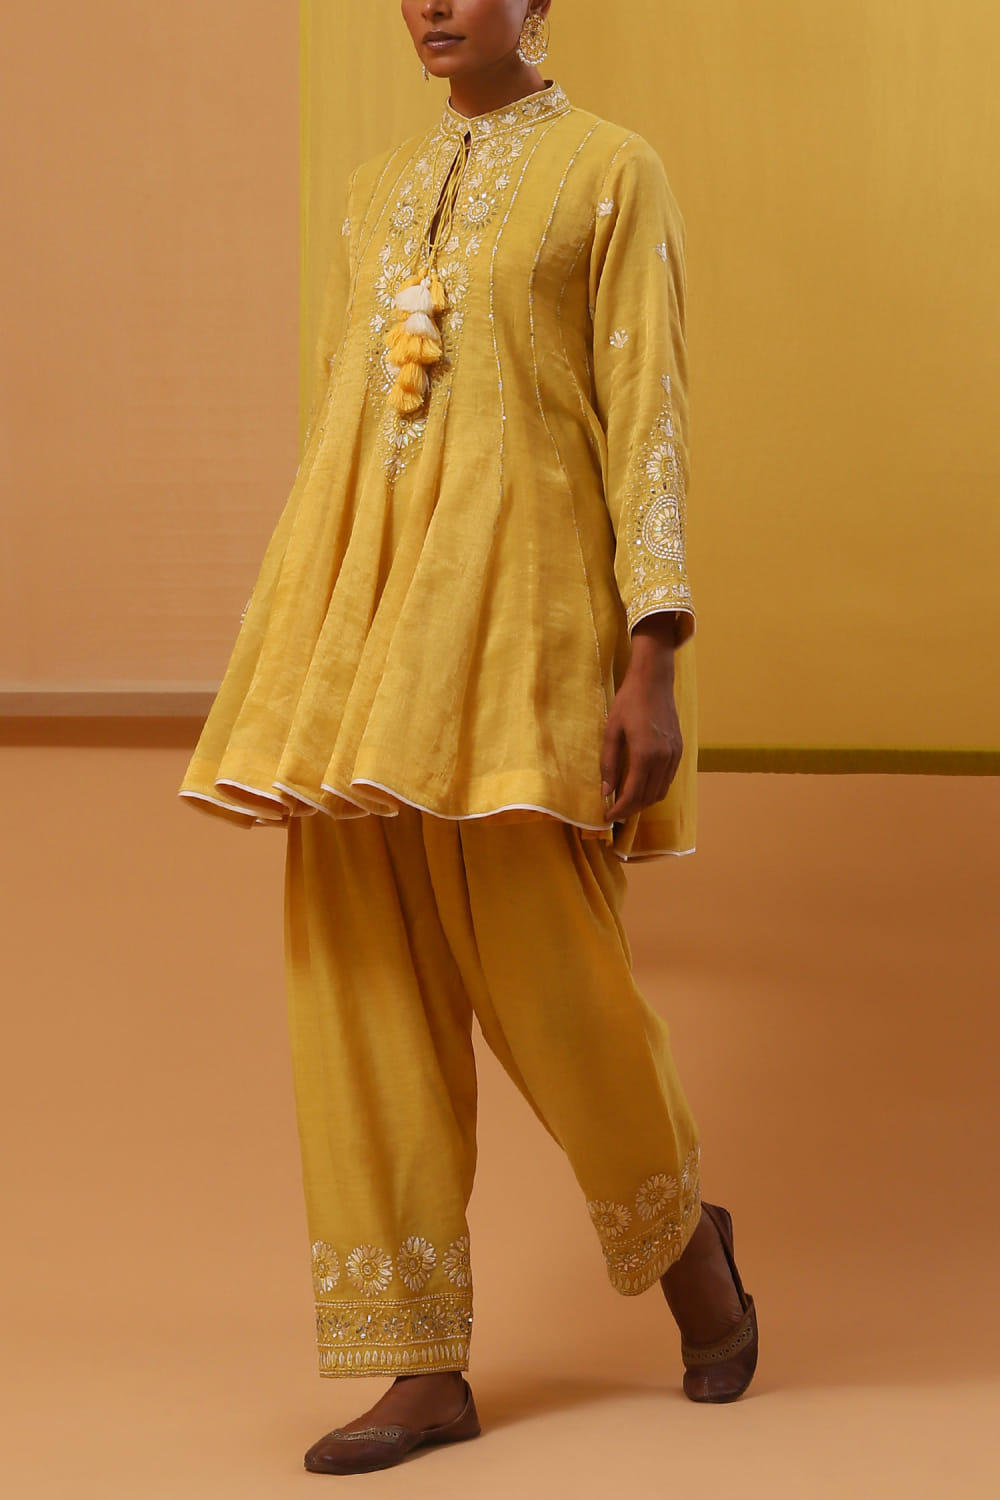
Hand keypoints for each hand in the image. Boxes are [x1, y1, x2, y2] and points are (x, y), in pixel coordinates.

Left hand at [600, 615, 683, 822]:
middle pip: (648, 797)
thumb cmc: (628, 702)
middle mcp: (664, 758)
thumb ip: (608, 763)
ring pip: (661, 791)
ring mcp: (675, 754)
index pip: (633, 794)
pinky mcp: (680, 750)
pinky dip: (655, 789)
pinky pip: (668, 779)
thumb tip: (605, 791)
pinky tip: (641, 786)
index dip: (620, 810)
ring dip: (643, 801)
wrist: (654, 680)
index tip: (607, 817)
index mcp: (645, 754)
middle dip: (631, 809)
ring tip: (626, 802)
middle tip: (614, 812)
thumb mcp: (611, 731)